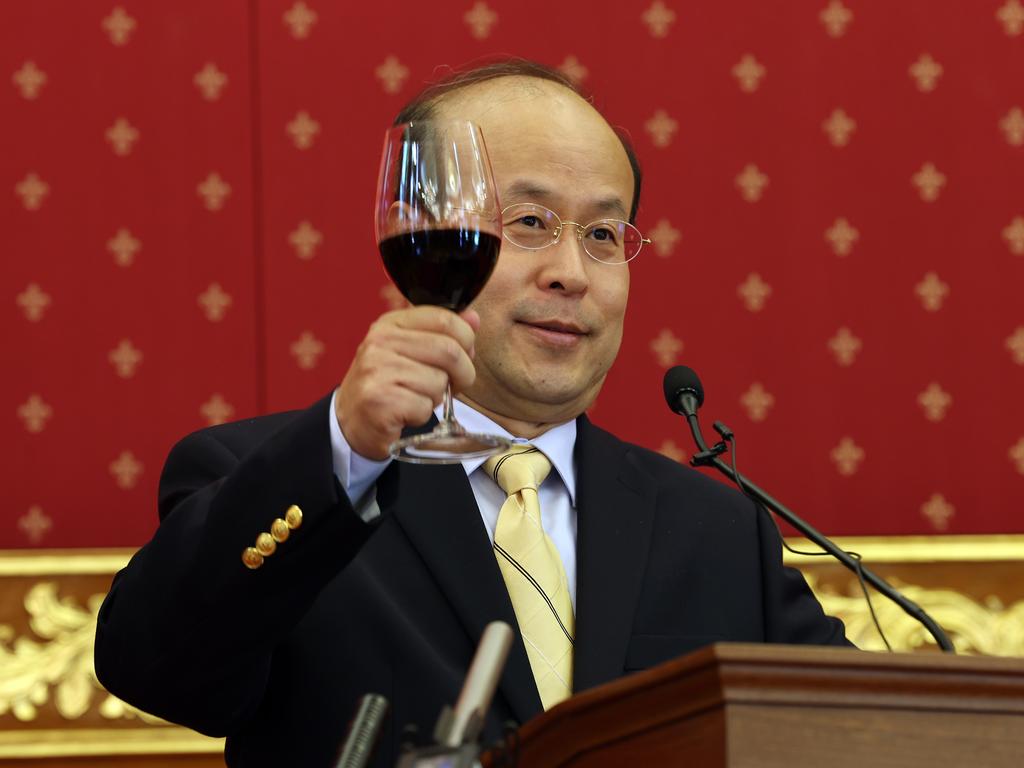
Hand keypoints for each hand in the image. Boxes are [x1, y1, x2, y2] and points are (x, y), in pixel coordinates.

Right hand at [335, 306, 478, 459]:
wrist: (350, 421)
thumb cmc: (387, 385)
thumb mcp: (411, 351)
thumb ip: (442, 333)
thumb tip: (473, 318)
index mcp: (390, 324)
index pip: (444, 318)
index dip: (466, 339)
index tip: (465, 355)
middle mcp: (380, 342)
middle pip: (449, 351)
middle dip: (463, 374)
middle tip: (456, 386)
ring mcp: (377, 371)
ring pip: (439, 382)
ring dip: (437, 397)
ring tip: (416, 398)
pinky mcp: (379, 400)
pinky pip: (425, 406)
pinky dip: (422, 415)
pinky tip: (405, 414)